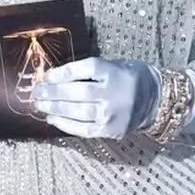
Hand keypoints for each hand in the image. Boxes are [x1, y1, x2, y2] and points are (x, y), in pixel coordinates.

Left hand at [33, 57, 159, 138]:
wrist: (156, 99)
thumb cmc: (128, 77)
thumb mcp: (115, 64)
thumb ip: (90, 71)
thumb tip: (56, 77)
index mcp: (114, 72)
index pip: (84, 70)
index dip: (63, 73)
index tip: (47, 76)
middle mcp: (113, 93)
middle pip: (78, 92)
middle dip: (53, 93)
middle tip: (38, 92)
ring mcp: (112, 114)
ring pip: (78, 112)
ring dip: (55, 109)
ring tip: (41, 105)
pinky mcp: (111, 130)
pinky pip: (84, 129)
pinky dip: (66, 125)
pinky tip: (53, 119)